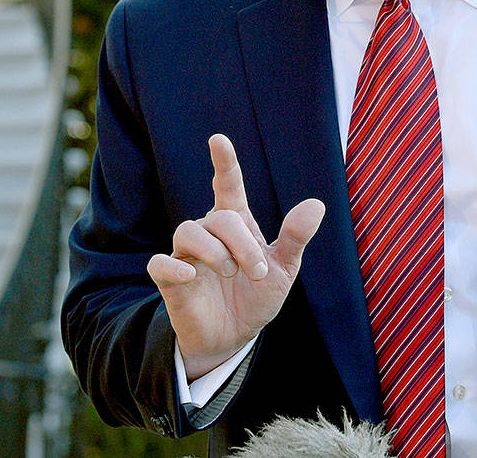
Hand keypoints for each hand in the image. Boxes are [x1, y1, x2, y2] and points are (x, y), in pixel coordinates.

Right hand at [146, 134, 324, 378]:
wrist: (234, 338)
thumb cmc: (256, 297)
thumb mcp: (283, 269)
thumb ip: (295, 237)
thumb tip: (316, 204)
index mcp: (237, 225)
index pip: (227, 185)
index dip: (224, 163)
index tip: (218, 139)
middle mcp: (210, 235)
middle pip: (220, 217)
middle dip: (242, 242)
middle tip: (258, 272)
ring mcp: (187, 256)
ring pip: (189, 231)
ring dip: (216, 251)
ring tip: (233, 273)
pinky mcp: (171, 281)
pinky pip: (159, 263)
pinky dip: (174, 265)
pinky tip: (190, 275)